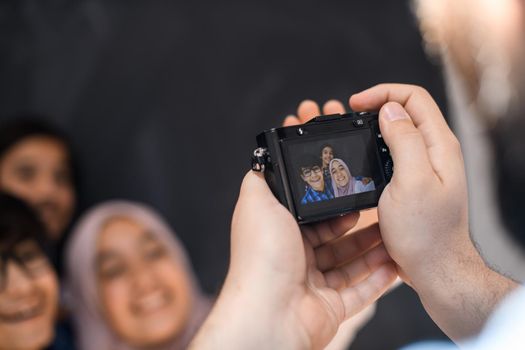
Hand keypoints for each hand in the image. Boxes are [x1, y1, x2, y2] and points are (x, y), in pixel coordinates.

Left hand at [190, 172, 396, 349]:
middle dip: (361, 226)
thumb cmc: (262, 257)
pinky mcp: (329, 308)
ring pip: (350, 264)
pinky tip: (395, 265)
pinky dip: (379, 281)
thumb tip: (262, 162)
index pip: (313, 216)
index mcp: (281, 235)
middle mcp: (296, 259)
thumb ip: (260, 181)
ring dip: (374, 251)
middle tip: (385, 213)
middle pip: (335, 239)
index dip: (335, 205)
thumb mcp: (256, 203)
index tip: (356, 192)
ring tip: (397, 236)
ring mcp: (313, 285)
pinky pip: (360, 293)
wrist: (270, 312)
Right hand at [350, 84, 517, 339]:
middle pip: (405, 111)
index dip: (383, 94)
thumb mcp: (412, 182)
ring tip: (347, 132)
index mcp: (439, 145)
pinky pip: (392, 153)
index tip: (356, 104)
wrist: (434, 268)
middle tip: (346, 115)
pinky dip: (373, 148)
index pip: (413, 98)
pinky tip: (359, 157)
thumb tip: (391, 109)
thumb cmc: (425, 233)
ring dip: (371, 127)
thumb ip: (404, 140)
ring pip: (397, 132)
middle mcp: (434, 152)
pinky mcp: (412, 182)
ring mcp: (423, 167)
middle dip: (374, 106)